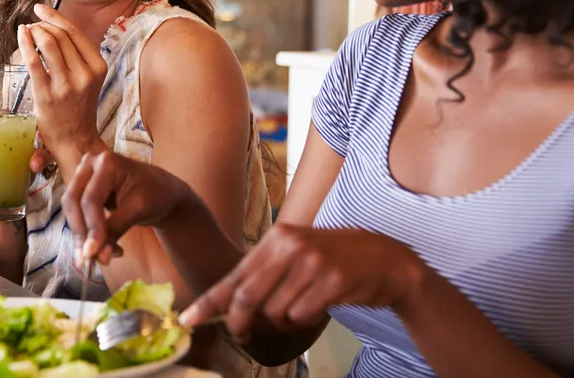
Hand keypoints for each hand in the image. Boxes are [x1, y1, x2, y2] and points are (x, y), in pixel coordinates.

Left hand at [17, 3, 107, 160]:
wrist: (75, 140)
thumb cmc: (78, 106)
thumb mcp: (88, 78)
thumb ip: (77, 55)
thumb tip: (53, 26)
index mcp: (98, 66)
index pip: (75, 32)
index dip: (55, 16)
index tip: (40, 9)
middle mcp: (85, 74)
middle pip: (60, 35)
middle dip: (42, 25)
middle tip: (31, 26)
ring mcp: (66, 85)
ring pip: (48, 43)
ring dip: (33, 32)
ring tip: (26, 31)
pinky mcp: (47, 94)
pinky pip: (33, 61)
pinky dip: (24, 44)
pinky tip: (20, 37)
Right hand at [63, 150, 192, 265]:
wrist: (162, 191)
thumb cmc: (156, 194)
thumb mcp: (138, 209)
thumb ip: (116, 230)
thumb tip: (99, 258)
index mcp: (106, 162)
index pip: (91, 198)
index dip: (91, 227)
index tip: (92, 254)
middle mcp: (89, 164)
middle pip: (73, 201)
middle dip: (80, 233)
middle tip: (87, 260)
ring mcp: (84, 175)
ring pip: (71, 209)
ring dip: (81, 236)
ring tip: (99, 258)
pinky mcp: (83, 190)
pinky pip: (77, 213)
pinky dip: (86, 233)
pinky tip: (103, 248)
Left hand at [181, 225, 425, 340]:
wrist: (384, 258)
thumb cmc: (332, 259)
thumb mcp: (294, 254)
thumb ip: (263, 274)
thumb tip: (228, 306)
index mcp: (276, 238)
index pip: (234, 275)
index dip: (210, 301)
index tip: (189, 319)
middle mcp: (291, 246)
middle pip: (248, 296)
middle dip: (238, 322)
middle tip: (240, 335)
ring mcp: (312, 263)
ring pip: (276, 311)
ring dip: (282, 320)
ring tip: (301, 305)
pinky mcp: (332, 282)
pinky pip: (301, 315)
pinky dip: (304, 319)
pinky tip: (318, 306)